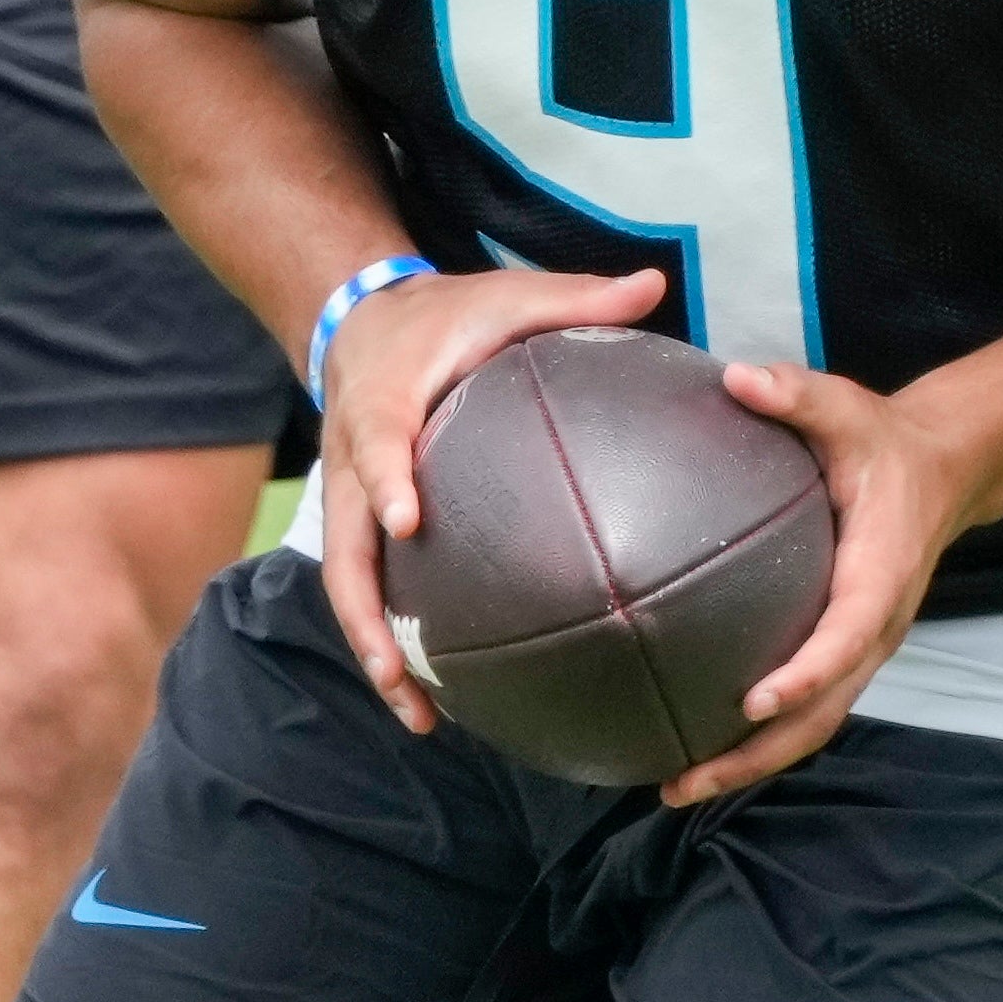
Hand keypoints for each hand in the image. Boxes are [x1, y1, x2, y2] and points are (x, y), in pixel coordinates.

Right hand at [314, 265, 669, 732]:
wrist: (364, 318)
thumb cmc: (449, 314)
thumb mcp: (508, 294)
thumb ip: (577, 297)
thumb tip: (657, 285)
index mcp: (385, 398)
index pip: (378, 441)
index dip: (388, 480)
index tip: (411, 523)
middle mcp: (353, 457)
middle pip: (345, 549)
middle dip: (366, 617)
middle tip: (401, 675)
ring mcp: (350, 497)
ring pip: (347, 583)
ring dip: (375, 651)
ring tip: (418, 717)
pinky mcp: (359, 522)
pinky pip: (367, 586)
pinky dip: (391, 640)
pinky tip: (437, 693)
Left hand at [661, 362, 977, 807]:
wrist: (940, 473)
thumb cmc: (884, 443)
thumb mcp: (847, 408)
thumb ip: (796, 393)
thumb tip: (737, 377)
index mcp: (877, 576)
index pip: (844, 637)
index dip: (804, 675)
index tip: (753, 703)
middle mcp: (873, 628)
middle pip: (821, 714)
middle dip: (756, 755)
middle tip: (684, 782)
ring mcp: (860, 649)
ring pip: (812, 726)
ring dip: (750, 763)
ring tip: (676, 789)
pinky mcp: (841, 652)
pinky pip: (803, 708)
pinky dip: (756, 739)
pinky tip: (693, 744)